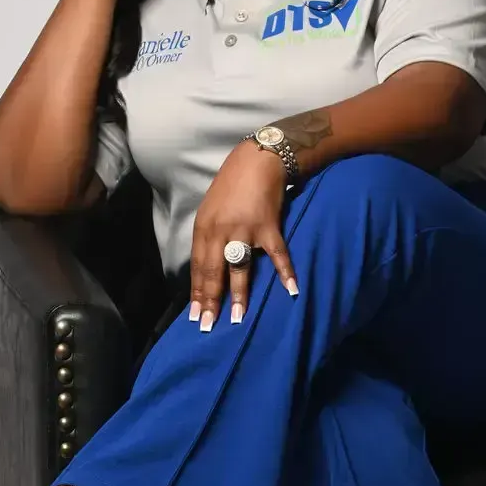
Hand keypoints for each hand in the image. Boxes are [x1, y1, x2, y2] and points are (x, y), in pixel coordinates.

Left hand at [189, 142, 299, 329]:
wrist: (257, 161)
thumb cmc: (231, 185)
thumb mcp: (210, 210)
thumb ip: (209, 237)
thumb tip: (208, 265)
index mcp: (204, 228)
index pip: (198, 267)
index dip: (197, 292)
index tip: (195, 314)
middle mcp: (220, 231)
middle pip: (213, 272)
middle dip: (210, 300)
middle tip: (208, 325)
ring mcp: (244, 230)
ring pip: (239, 268)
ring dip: (238, 295)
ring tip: (236, 317)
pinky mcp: (268, 227)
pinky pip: (277, 254)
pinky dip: (285, 272)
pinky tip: (291, 290)